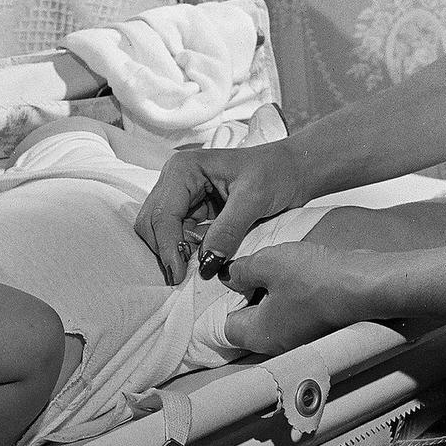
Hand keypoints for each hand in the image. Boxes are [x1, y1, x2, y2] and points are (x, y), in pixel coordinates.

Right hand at [135, 141, 306, 285]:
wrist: (294, 171)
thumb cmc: (276, 173)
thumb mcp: (254, 199)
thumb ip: (228, 230)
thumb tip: (206, 264)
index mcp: (183, 169)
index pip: (163, 214)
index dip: (168, 247)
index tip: (178, 276)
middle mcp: (175, 180)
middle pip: (152, 223)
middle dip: (165, 250)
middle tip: (184, 276)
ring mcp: (182, 196)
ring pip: (161, 232)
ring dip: (174, 252)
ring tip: (197, 268)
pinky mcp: (192, 210)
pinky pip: (179, 236)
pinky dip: (186, 251)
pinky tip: (202, 259)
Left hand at [220, 241, 374, 354]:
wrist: (364, 283)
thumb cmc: (316, 279)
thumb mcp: (266, 264)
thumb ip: (240, 271)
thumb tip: (229, 276)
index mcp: (258, 335)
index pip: (223, 327)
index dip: (219, 303)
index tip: (221, 281)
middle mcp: (277, 343)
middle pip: (247, 321)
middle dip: (242, 295)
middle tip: (242, 270)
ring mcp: (299, 335)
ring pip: (270, 314)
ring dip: (266, 291)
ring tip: (267, 267)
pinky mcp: (316, 323)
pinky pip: (291, 309)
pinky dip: (286, 292)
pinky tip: (290, 272)